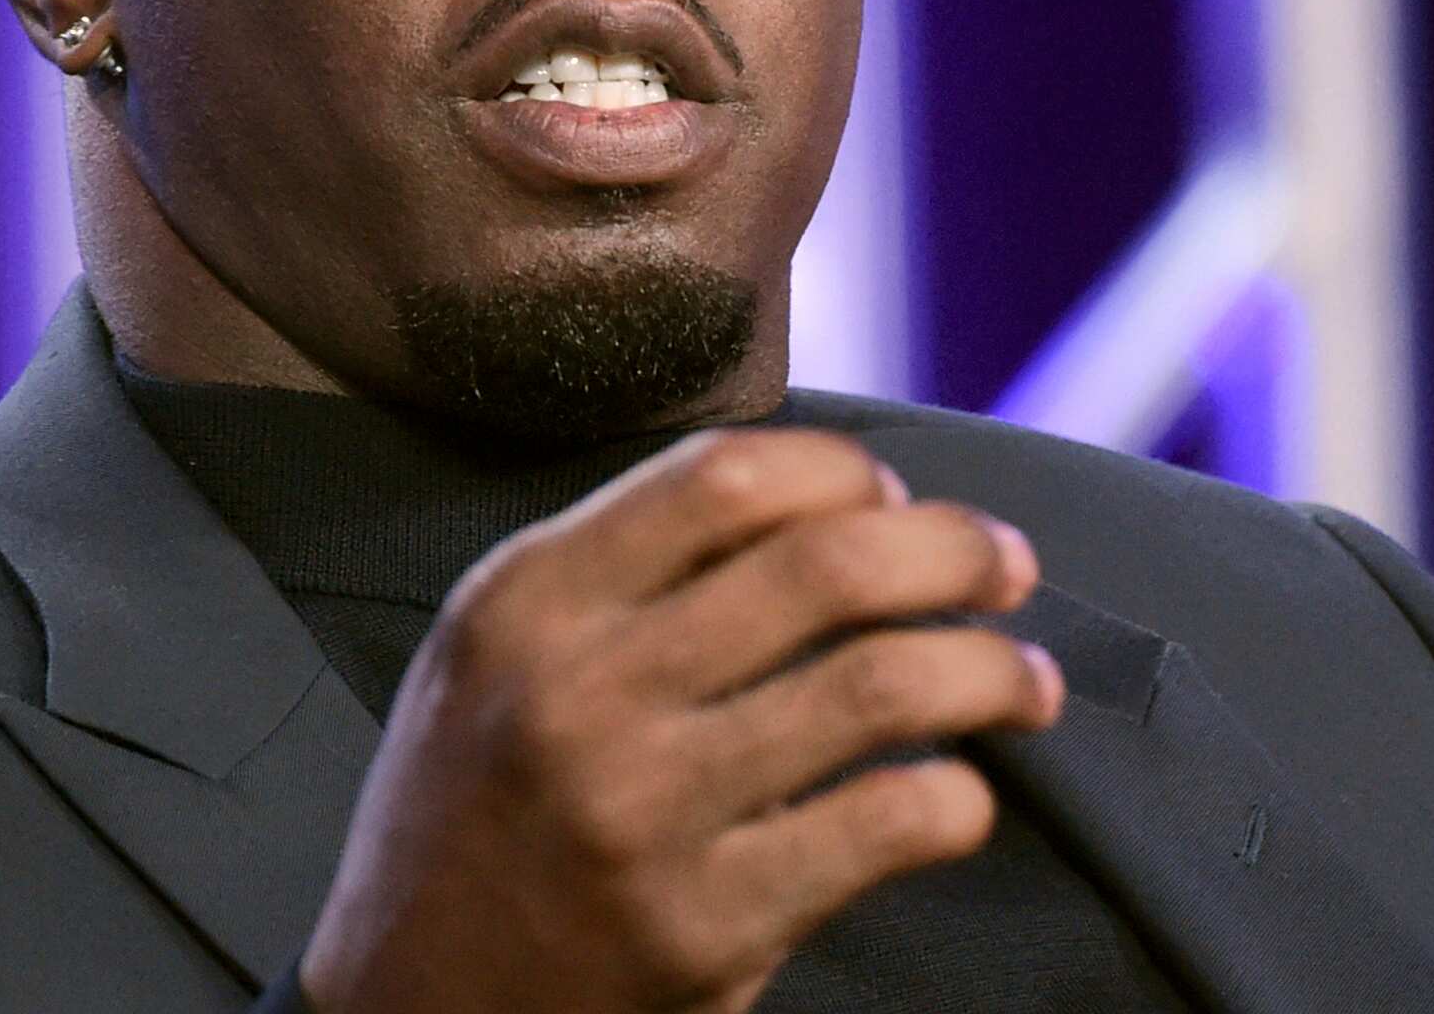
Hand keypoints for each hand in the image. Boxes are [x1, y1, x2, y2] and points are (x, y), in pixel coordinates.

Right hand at [296, 427, 1061, 1013]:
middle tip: (1009, 571)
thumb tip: (841, 502)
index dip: (849, 474)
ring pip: (880, 687)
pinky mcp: (702, 926)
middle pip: (828, 564)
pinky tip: (962, 800)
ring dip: (990, 671)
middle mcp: (579, 691)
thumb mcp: (497, 656)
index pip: (726, 475)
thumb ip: (629, 570)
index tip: (900, 502)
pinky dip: (958, 801)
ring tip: (1027, 682)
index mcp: (526, 600)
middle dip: (955, 552)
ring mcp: (643, 812)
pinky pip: (882, 826)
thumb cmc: (477, 814)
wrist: (406, 1011)